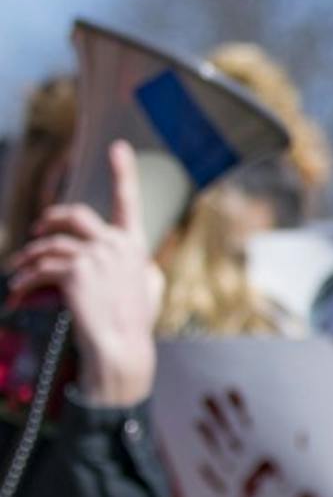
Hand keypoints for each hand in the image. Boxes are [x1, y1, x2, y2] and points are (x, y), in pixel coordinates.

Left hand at [6, 141, 162, 406]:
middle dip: (50, 219)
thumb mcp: (149, 292)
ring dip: (29, 259)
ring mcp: (96, 256)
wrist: (122, 348)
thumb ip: (143, 271)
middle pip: (73, 215)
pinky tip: (19, 292)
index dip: (124, 172)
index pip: (128, 201)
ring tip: (20, 273)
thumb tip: (145, 268)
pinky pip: (40, 267)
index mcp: (135, 246)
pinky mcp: (75, 271)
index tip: (118, 147)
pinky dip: (25, 280)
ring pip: (49, 244)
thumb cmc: (135, 326)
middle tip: (38, 230)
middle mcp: (117, 245)